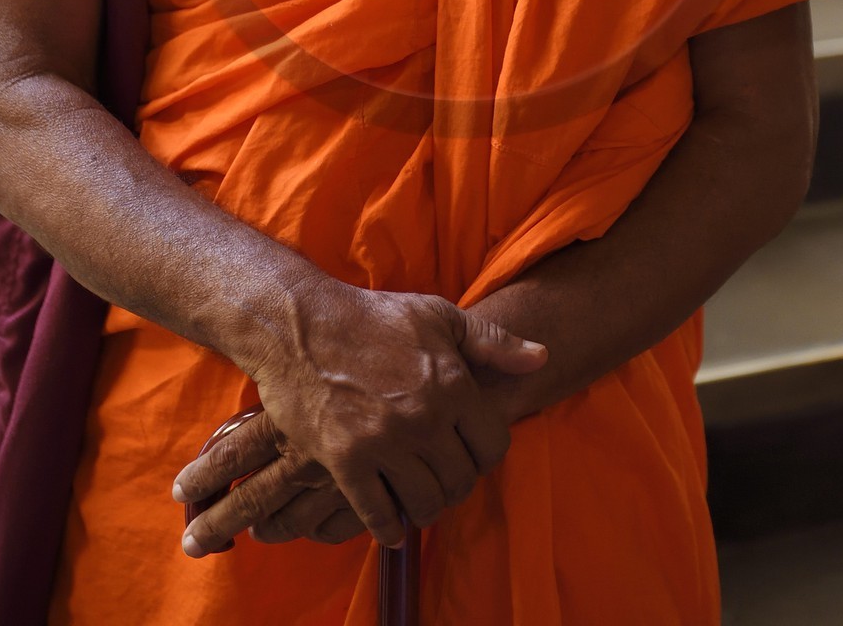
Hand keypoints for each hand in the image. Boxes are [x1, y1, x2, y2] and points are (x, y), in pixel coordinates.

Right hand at [174, 284, 545, 554]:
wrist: (300, 323)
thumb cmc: (372, 317)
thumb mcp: (438, 316)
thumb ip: (493, 341)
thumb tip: (542, 358)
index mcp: (452, 383)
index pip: (493, 446)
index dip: (485, 454)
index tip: (468, 452)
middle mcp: (424, 417)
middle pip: (461, 481)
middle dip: (456, 484)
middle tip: (441, 478)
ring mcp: (384, 442)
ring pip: (424, 503)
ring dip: (424, 507)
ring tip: (417, 496)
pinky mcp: (344, 460)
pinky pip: (378, 515)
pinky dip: (388, 526)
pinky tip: (390, 522)